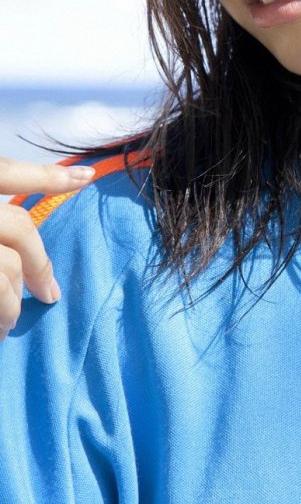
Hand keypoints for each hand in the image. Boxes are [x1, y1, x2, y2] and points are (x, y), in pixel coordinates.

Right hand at [0, 158, 94, 339]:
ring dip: (12, 302)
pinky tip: (0, 332)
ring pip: (5, 268)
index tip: (89, 176)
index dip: (48, 176)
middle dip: (38, 268)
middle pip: (18, 230)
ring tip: (10, 325)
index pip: (7, 172)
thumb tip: (23, 233)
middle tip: (50, 297)